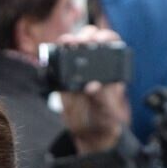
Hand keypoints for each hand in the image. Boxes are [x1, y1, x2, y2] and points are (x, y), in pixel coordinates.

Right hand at [56, 25, 130, 154]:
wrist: (88, 132)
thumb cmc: (102, 120)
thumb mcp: (105, 111)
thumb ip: (101, 98)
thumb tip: (93, 86)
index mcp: (110, 67)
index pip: (110, 42)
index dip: (105, 37)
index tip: (99, 40)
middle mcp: (94, 63)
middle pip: (90, 38)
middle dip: (84, 35)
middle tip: (80, 41)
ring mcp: (78, 68)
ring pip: (74, 45)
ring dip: (69, 40)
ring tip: (66, 42)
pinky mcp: (64, 76)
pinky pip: (59, 60)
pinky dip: (57, 53)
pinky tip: (56, 51)